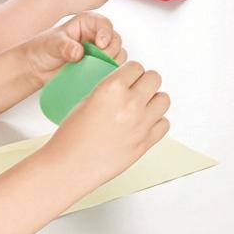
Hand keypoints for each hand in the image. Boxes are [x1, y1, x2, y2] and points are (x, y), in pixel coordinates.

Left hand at [22, 12, 125, 88]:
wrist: (38, 67)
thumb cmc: (43, 49)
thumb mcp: (51, 44)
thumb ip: (65, 46)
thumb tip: (78, 52)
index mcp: (87, 23)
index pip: (105, 24)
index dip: (106, 34)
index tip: (100, 44)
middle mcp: (97, 35)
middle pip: (116, 41)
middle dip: (109, 52)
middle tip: (95, 61)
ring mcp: (100, 52)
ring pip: (118, 55)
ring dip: (110, 63)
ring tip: (92, 69)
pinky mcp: (100, 66)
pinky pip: (112, 69)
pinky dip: (108, 73)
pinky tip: (95, 76)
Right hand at [47, 59, 170, 191]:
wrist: (70, 166)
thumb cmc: (71, 137)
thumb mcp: (86, 101)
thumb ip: (110, 90)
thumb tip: (126, 86)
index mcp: (112, 89)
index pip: (136, 67)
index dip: (131, 72)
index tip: (129, 78)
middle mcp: (130, 104)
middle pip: (154, 79)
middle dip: (145, 82)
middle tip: (137, 90)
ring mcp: (140, 124)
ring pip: (164, 99)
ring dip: (154, 101)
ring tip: (142, 107)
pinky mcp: (145, 143)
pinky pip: (164, 124)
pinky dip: (157, 122)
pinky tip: (144, 124)